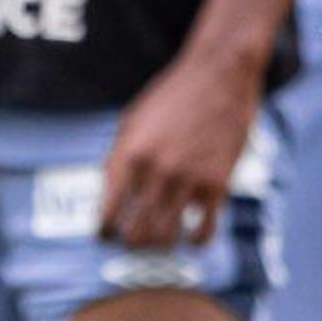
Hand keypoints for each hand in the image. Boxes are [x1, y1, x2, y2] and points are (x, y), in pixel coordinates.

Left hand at [101, 45, 265, 251]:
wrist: (218, 75)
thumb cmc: (171, 96)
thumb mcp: (131, 122)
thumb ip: (120, 159)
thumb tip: (110, 197)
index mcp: (128, 155)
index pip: (107, 212)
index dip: (103, 232)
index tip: (105, 236)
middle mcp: (155, 172)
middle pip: (136, 233)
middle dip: (130, 244)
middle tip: (131, 242)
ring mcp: (188, 180)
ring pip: (167, 236)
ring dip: (160, 245)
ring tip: (158, 241)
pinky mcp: (218, 184)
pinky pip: (204, 229)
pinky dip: (195, 240)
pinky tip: (191, 237)